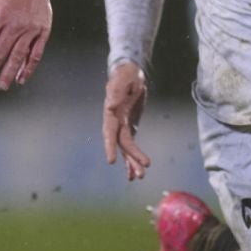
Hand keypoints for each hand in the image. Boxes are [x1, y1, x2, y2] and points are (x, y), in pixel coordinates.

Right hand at [102, 61, 151, 179]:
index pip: (110, 132)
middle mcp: (115, 122)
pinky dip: (133, 158)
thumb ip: (116, 92)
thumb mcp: (123, 80)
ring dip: (132, 163)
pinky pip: (131, 146)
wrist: (130, 73)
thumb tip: (110, 106)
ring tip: (140, 177)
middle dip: (130, 159)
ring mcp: (122, 126)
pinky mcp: (130, 127)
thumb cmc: (125, 75)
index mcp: (112, 114)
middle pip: (121, 145)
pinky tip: (137, 170)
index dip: (110, 146)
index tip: (111, 161)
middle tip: (139, 173)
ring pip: (127, 149)